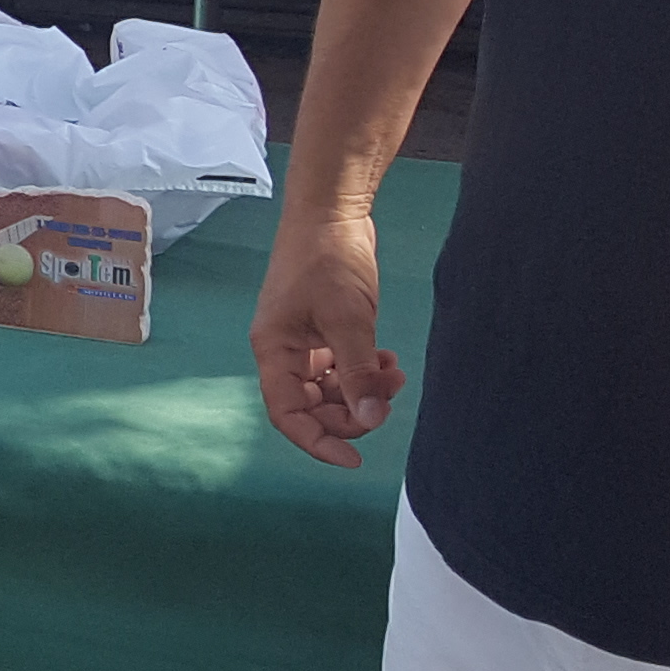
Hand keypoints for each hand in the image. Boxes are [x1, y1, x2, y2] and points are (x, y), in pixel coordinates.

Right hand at [251, 208, 402, 468]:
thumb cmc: (328, 261)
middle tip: (386, 399)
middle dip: (350, 410)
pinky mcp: (325, 328)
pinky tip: (387, 358)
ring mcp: (304, 340)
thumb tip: (371, 419)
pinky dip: (365, 370)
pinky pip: (342, 366)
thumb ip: (358, 373)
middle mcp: (285, 351)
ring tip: (395, 374)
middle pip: (311, 406)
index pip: (288, 414)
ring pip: (330, 388)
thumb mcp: (348, 320)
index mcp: (274, 350)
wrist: (332, 211)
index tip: (355, 459)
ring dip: (363, 390)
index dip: (318, 442)